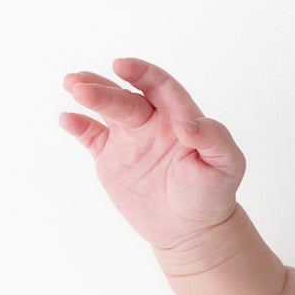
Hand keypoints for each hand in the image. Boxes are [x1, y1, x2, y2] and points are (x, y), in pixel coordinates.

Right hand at [58, 57, 246, 251]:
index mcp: (179, 116)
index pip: (160, 86)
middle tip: (81, 87)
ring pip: (106, 108)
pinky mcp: (110, 157)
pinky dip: (77, 126)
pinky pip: (91, 136)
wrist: (193, 228)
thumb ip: (214, 138)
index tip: (123, 66)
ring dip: (89, 93)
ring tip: (71, 85)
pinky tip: (67, 119)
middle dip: (103, 89)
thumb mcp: (227, 164)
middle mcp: (152, 121)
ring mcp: (129, 137)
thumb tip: (189, 123)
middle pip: (126, 97)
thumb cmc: (214, 193)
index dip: (142, 73)